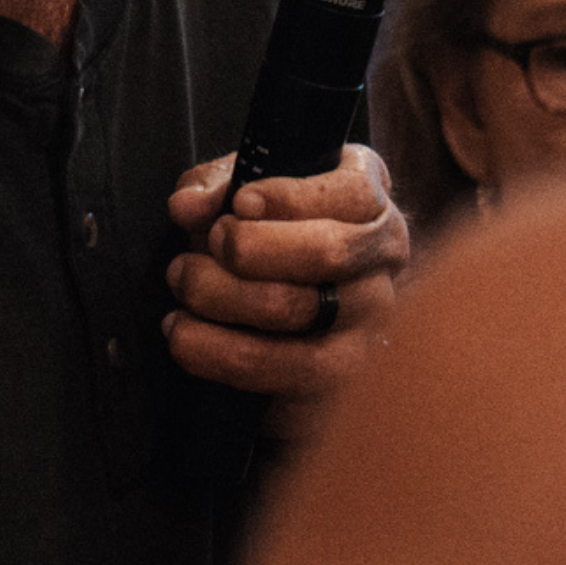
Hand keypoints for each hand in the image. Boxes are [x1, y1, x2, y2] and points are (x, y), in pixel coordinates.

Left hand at [163, 145, 410, 405]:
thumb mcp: (247, 188)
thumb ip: (215, 185)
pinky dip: (218, 357)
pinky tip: (187, 339)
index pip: (355, 194)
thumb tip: (187, 206)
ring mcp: (368, 324)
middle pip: (329, 253)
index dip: (291, 198)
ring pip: (299, 316)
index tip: (239, 204)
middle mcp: (382, 263)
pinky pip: (280, 377)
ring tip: (182, 286)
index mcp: (371, 201)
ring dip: (221, 300)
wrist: (291, 297)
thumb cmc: (271, 230)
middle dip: (251, 248)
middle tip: (208, 244)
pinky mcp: (338, 379)